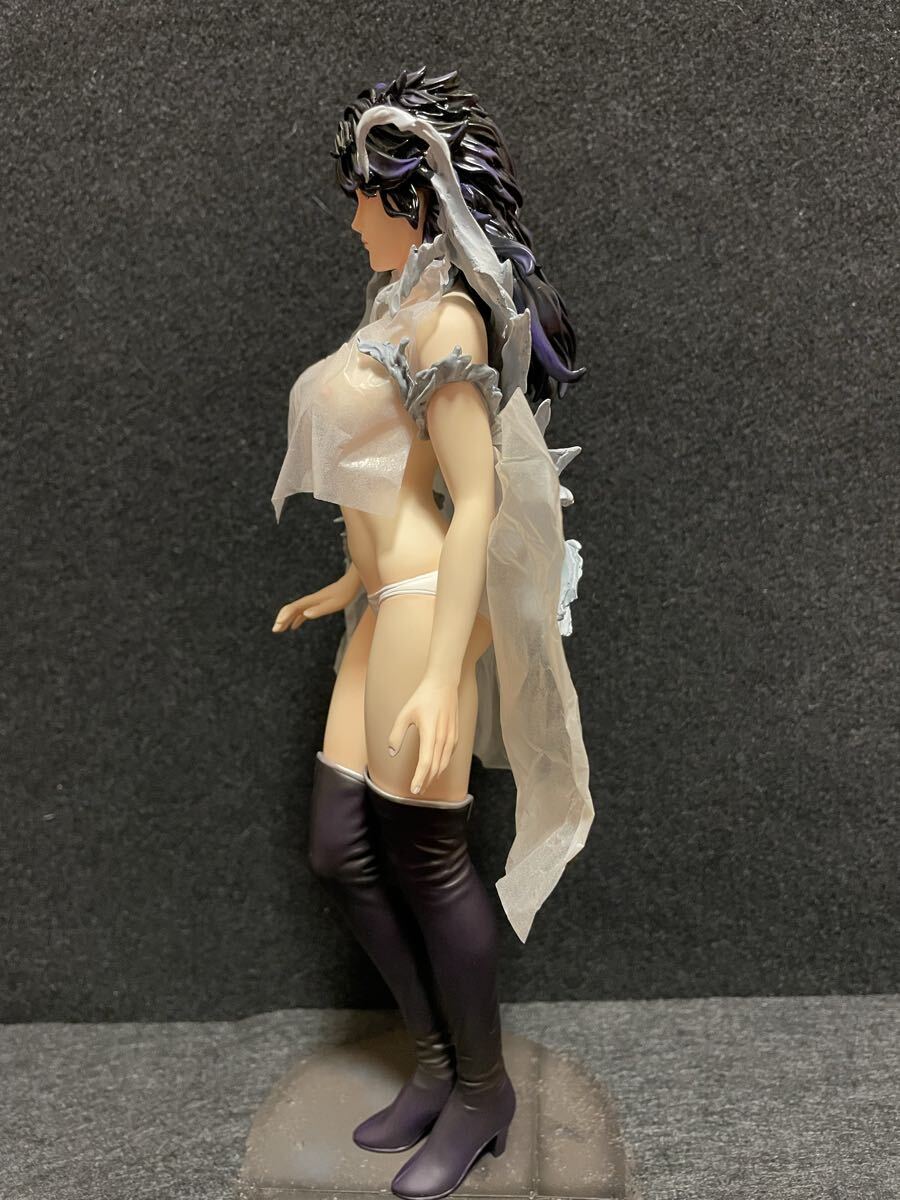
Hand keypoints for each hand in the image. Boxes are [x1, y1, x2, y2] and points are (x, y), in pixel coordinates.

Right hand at [272, 568, 360, 631]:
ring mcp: (312, 602)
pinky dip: (296, 619)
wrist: (351, 583)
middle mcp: (309, 601)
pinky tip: (294, 626)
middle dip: (281, 619)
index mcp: (311, 601)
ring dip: (286, 620)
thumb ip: (319, 610)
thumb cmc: (344, 594)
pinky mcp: (316, 604)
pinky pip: (302, 612)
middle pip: (291, 609)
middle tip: (275, 630)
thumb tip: (305, 615)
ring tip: (280, 630)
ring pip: (295, 611)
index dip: (284, 617)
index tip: (278, 626)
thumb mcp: (334, 604)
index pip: (293, 608)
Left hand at [388, 675, 459, 793]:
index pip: (426, 762)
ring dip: (434, 776)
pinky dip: (441, 766)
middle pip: (435, 767)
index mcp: (429, 733)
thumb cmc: (422, 698)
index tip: (413, 789)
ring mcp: (451, 737)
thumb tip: (391, 753)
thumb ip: (396, 735)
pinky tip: (435, 769)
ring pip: (444, 763)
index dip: (420, 778)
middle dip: (426, 781)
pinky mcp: (455, 736)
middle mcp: (443, 737)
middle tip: (417, 791)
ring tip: (424, 784)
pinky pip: (448, 756)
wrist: (443, 684)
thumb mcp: (404, 714)